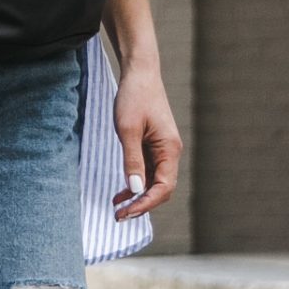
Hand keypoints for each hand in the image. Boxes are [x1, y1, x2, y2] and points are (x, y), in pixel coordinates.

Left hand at [112, 64, 181, 218]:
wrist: (139, 72)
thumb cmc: (134, 97)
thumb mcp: (127, 129)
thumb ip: (132, 160)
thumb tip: (136, 190)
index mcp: (169, 149)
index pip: (164, 187)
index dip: (145, 204)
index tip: (126, 212)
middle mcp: (170, 152)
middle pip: (161, 189)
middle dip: (142, 204)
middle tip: (119, 216)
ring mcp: (162, 149)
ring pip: (154, 182)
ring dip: (138, 196)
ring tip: (117, 207)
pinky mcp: (154, 145)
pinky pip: (148, 171)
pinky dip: (136, 183)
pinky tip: (122, 191)